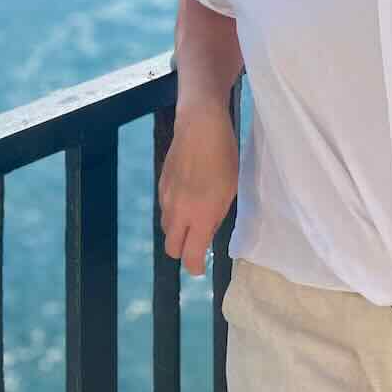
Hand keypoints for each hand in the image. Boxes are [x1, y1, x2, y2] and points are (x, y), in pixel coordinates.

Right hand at [158, 99, 239, 276]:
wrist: (200, 124)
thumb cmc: (223, 155)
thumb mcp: (230, 189)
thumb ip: (216, 216)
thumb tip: (206, 232)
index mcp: (200, 216)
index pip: (190, 256)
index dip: (196, 266)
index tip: (202, 267)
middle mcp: (178, 211)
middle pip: (172, 248)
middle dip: (183, 252)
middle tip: (197, 244)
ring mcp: (166, 197)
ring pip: (166, 228)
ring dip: (178, 230)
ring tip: (194, 217)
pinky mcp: (161, 183)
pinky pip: (164, 208)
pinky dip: (173, 211)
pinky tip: (187, 196)